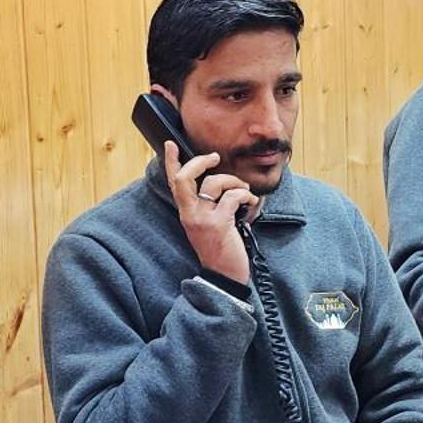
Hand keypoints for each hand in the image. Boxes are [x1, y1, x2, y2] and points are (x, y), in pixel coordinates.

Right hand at [163, 141, 255, 284]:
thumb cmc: (220, 250)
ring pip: (214, 183)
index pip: (173, 183)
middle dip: (199, 161)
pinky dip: (246, 195)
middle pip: (184, 177)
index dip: (170, 162)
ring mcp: (203, 219)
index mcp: (186, 213)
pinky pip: (233, 196)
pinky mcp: (219, 224)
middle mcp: (190, 214)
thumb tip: (220, 183)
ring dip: (234, 181)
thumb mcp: (207, 226)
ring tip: (243, 190)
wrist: (224, 278)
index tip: (170, 144)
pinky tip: (252, 203)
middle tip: (214, 158)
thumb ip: (207, 206)